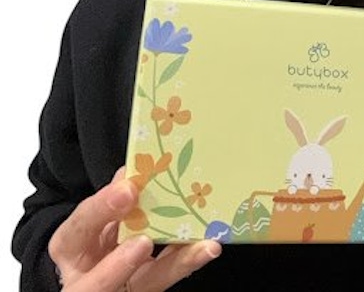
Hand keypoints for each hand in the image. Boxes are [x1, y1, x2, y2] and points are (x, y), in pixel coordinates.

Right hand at [49, 168, 220, 290]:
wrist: (92, 264)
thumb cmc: (92, 233)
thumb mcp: (94, 215)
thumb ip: (111, 197)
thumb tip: (132, 170)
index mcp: (70, 247)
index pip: (79, 228)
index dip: (101, 209)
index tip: (128, 189)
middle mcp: (85, 278)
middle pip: (96, 283)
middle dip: (120, 263)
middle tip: (145, 241)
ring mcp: (117, 290)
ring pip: (143, 287)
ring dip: (173, 267)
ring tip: (201, 247)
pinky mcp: (142, 290)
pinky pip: (166, 279)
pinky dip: (186, 262)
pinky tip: (207, 247)